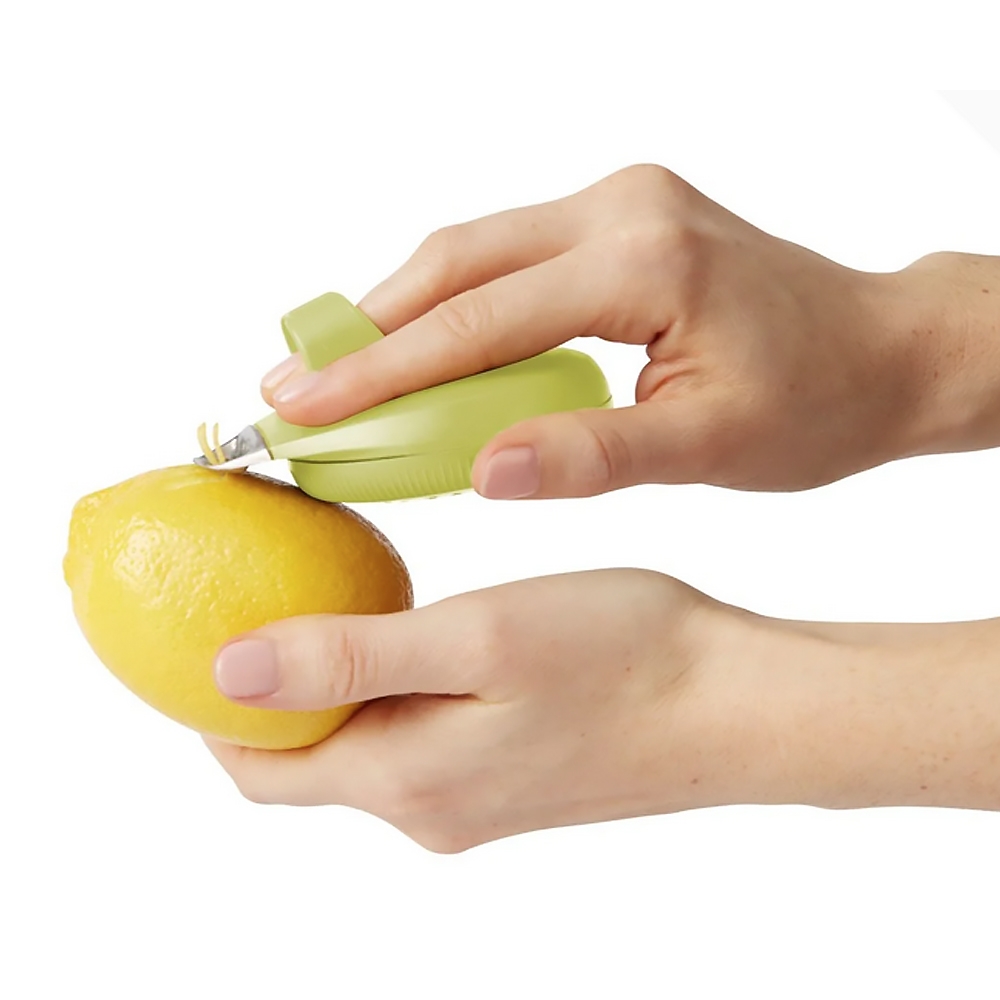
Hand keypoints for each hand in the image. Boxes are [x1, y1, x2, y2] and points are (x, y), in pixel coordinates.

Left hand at [204, 570, 999, 849]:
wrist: (738, 704)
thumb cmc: (624, 657)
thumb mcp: (475, 639)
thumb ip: (349, 662)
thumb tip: (229, 673)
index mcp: (408, 779)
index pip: (260, 765)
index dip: (212, 705)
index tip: (197, 622)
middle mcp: (431, 807)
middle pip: (304, 759)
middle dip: (265, 690)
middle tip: (260, 594)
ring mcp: (474, 799)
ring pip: (361, 746)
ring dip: (330, 685)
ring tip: (329, 599)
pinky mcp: (510, 777)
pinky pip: (415, 741)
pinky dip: (387, 692)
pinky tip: (410, 634)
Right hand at [259, 163, 954, 495]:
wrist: (882, 351)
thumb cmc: (817, 401)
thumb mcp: (709, 446)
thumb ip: (591, 455)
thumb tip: (480, 474)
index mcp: (644, 259)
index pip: (480, 320)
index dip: (381, 369)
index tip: (305, 406)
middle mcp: (622, 208)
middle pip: (457, 261)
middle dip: (365, 327)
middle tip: (291, 385)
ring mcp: (619, 203)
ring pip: (474, 251)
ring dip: (401, 311)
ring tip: (334, 371)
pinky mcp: (617, 218)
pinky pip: (509, 256)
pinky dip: (453, 305)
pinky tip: (418, 348)